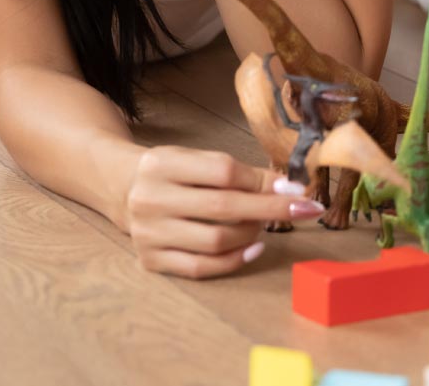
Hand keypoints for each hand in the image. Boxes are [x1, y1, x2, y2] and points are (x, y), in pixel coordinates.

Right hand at [123, 146, 324, 278]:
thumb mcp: (199, 160)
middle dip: (270, 209)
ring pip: (215, 240)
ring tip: (263, 225)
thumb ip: (240, 173)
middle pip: (222, 207)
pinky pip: (201, 267)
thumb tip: (288, 189)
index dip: (263, 181)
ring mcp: (148, 233)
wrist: (125, 188)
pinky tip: (252, 248)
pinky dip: (233, 260)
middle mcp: (149, 198)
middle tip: (303, 209)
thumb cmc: (175, 173)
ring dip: (251, 234)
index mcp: (162, 164)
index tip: (296, 189)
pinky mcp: (150, 260)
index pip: (222, 172)